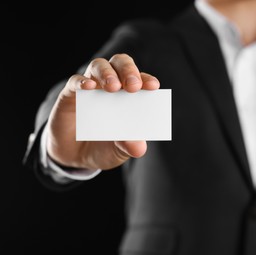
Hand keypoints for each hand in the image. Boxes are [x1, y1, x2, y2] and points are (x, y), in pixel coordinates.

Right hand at [46, 53, 159, 169]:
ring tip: (113, 87)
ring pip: (99, 66)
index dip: (147, 80)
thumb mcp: (118, 152)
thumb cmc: (103, 147)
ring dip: (107, 73)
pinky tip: (88, 87)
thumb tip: (138, 147)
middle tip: (133, 86)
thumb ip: (128, 147)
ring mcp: (90, 88)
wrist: (74, 157)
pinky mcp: (70, 94)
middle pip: (121, 64)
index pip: (140, 80)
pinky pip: (74, 81)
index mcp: (129, 96)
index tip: (153, 87)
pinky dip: (81, 82)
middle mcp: (111, 86)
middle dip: (129, 71)